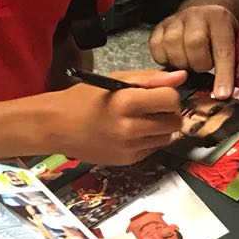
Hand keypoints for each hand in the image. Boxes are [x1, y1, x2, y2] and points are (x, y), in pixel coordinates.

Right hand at [49, 68, 187, 165]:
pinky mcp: (127, 161)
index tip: (157, 93)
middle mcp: (130, 128)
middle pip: (175, 121)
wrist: (56, 126)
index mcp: (126, 102)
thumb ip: (150, 78)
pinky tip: (131, 133)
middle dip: (168, 112)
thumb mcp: (115, 80)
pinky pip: (153, 149)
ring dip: (160, 127)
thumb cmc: (84, 98)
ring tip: (141, 120)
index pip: (171, 99)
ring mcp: (129, 148)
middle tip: (152, 107)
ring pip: (167, 137)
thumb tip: (181, 76)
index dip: (168, 94)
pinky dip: (148, 140)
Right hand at [149, 4, 238, 96]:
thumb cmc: (220, 32)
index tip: (222, 95)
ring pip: (172, 45)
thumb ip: (232, 64)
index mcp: (220, 19)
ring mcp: (176, 19)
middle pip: (194, 45)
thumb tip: (224, 93)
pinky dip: (163, 58)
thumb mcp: (234, 42)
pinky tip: (174, 57)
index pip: (223, 50)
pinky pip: (155, 46)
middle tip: (202, 66)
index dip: (223, 76)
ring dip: (180, 62)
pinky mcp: (160, 26)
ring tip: (189, 62)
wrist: (205, 11)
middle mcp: (196, 15)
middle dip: (198, 64)